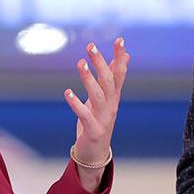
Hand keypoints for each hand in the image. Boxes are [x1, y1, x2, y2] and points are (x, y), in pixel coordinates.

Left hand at [65, 38, 129, 191]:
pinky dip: (76, 104)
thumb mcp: (107, 98)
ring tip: (80, 63)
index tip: (120, 40)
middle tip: (90, 46)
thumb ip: (114, 77)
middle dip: (101, 63)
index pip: (119, 73)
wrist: (96, 154)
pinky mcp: (93, 130)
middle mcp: (111, 105)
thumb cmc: (99, 122)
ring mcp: (103, 118)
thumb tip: (126, 56)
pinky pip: (84, 115)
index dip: (120, 57)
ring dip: (88, 79)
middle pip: (109, 81)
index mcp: (114, 97)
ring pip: (98, 95)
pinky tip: (67, 92)